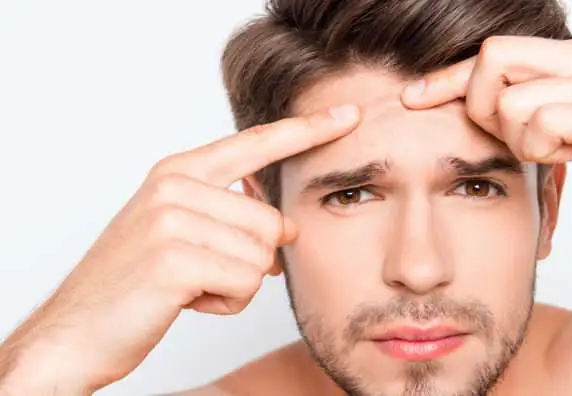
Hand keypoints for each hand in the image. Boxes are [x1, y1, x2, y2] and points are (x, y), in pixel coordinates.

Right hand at [0, 105, 360, 392]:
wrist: (76, 330)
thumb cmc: (136, 282)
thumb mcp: (180, 231)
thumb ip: (232, 215)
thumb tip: (288, 227)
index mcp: (179, 171)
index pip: (258, 143)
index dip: (308, 129)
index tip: (350, 113)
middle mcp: (175, 185)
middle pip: (272, 222)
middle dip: (252, 260)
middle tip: (203, 271)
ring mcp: (170, 219)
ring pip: (262, 257)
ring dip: (235, 285)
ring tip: (190, 285)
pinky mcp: (173, 258)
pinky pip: (245, 284)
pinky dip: (224, 304)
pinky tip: (186, 300)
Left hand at [401, 35, 571, 258]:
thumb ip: (541, 107)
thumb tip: (486, 108)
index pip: (496, 52)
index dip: (448, 77)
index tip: (413, 98)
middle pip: (494, 59)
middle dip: (480, 107)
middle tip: (511, 139)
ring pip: (513, 99)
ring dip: (520, 140)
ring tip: (556, 152)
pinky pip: (545, 122)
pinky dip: (545, 149)